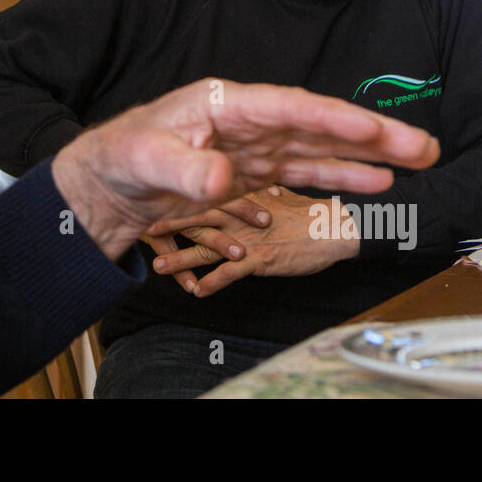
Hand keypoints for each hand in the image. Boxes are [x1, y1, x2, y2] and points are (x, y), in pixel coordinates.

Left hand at [50, 79, 438, 260]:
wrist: (107, 183)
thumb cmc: (121, 158)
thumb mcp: (146, 159)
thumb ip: (187, 169)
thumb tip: (223, 179)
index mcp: (224, 103)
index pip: (288, 107)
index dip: (331, 118)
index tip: (372, 128)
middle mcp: (247, 119)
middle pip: (318, 124)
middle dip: (371, 135)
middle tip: (423, 147)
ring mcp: (253, 145)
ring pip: (319, 148)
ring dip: (366, 157)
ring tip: (416, 163)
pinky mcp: (252, 170)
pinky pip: (304, 171)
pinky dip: (339, 176)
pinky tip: (374, 183)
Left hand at [145, 186, 358, 294]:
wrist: (339, 226)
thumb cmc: (313, 212)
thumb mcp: (282, 195)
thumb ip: (262, 193)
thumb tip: (254, 189)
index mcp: (242, 193)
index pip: (204, 192)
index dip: (179, 198)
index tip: (155, 201)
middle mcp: (240, 212)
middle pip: (197, 217)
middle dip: (169, 226)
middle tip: (143, 231)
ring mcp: (248, 235)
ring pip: (206, 246)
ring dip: (182, 259)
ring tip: (158, 267)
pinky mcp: (260, 257)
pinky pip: (230, 272)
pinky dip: (214, 282)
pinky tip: (199, 292)